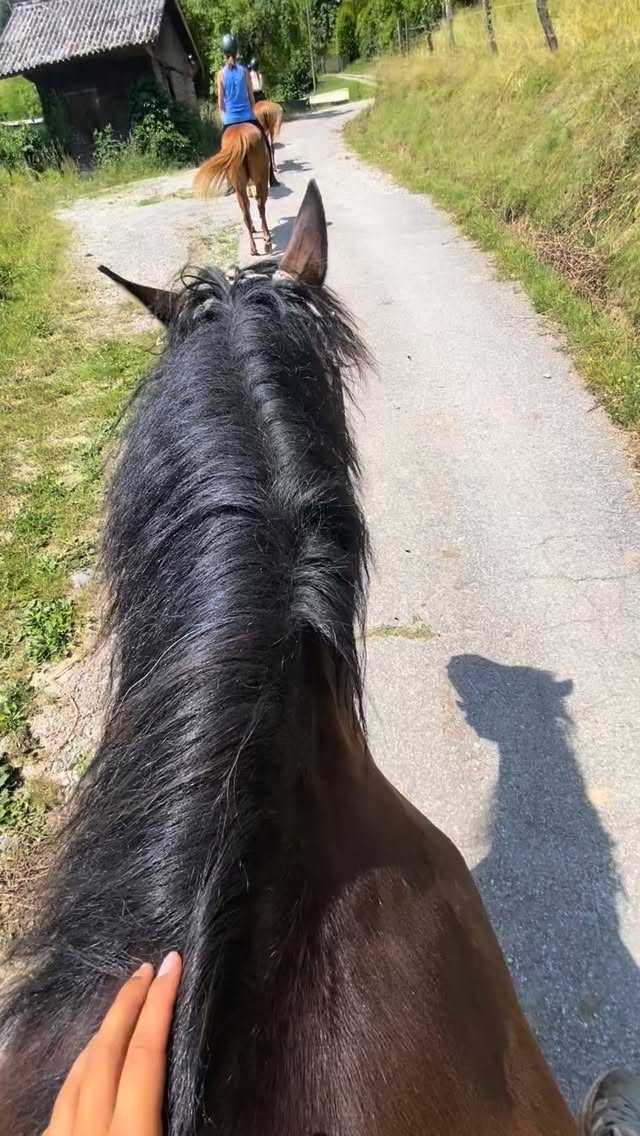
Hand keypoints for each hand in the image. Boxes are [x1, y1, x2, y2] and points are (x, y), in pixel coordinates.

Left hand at [45, 952, 181, 1135]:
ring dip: (104, 1034)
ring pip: (79, 1073)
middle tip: (147, 969)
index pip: (146, 1053)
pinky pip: (62, 1100)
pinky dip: (79, 1072)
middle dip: (128, 1003)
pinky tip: (89, 1065)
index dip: (160, 1004)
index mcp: (132, 1133)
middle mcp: (92, 1129)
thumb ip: (182, 1116)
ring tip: (125, 1008)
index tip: (173, 964)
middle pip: (107, 1051)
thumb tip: (206, 1075)